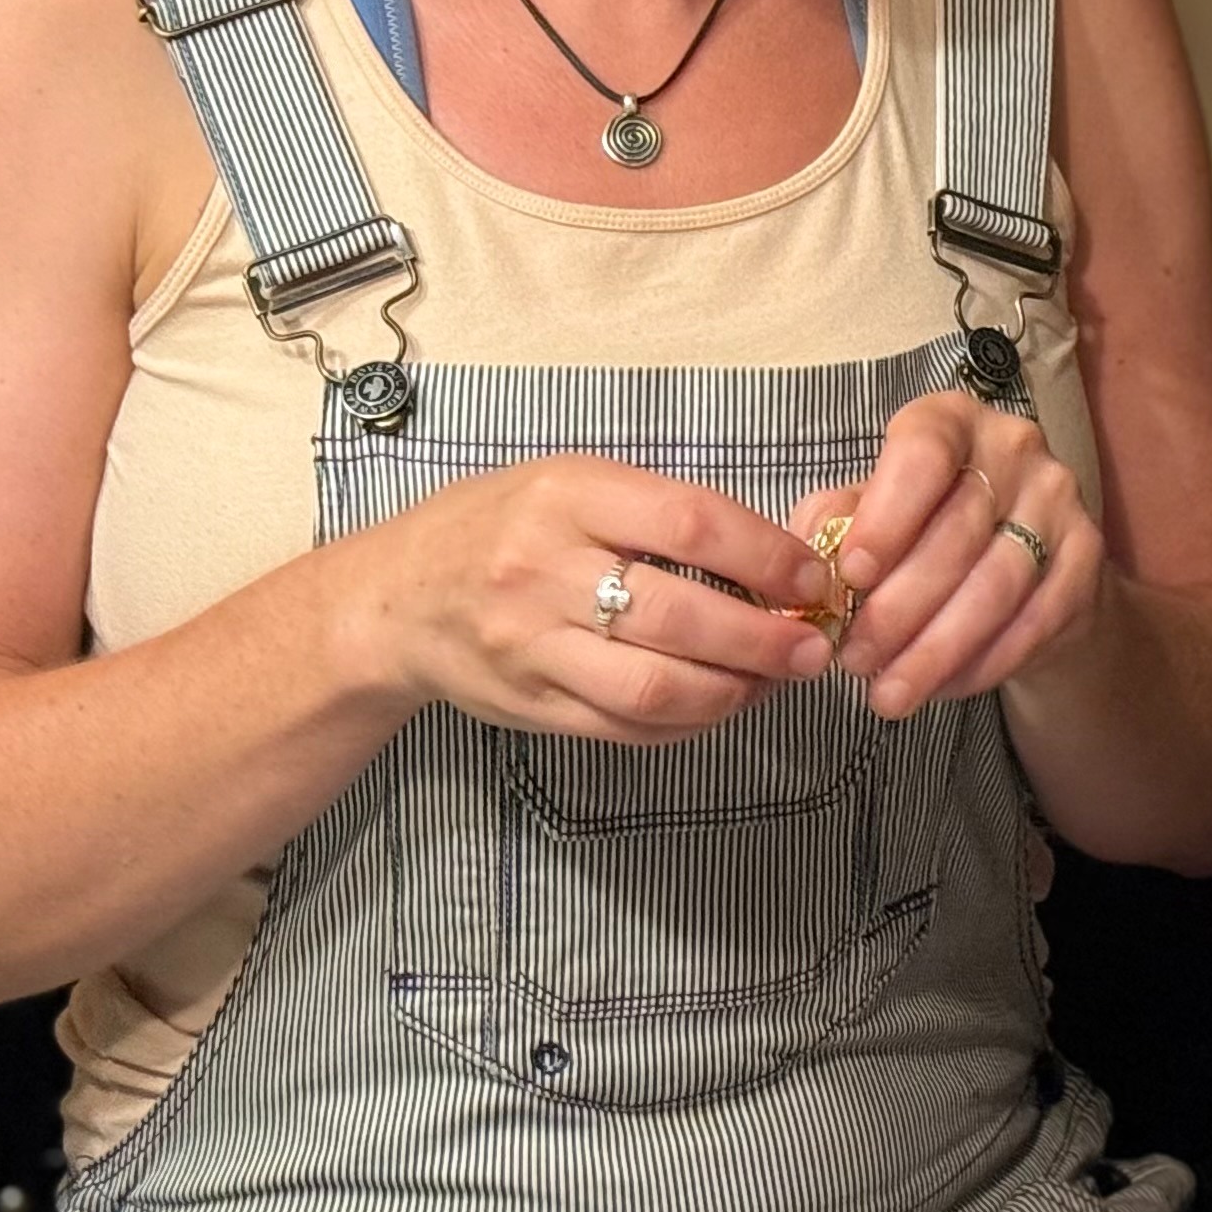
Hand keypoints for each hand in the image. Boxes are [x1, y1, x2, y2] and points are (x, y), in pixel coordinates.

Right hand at [338, 455, 836, 744]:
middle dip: (763, 639)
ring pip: (654, 687)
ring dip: (733, 692)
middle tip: (814, 647)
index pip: (689, 523)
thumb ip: (657, 512)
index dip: (765, 555)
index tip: (812, 576)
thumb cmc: (504, 525)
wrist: (398, 598)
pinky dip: (687, 724)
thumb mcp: (571, 483)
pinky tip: (720, 704)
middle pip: (678, 616)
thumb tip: (772, 555)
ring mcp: (533, 646)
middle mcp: (544, 570)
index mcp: (567, 495)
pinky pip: (625, 728)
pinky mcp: (532, 706)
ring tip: (774, 681)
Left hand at [797, 393, 1103, 720]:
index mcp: (950, 420)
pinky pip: (1034, 622)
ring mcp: (1059, 501)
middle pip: (957, 532)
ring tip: (887, 693)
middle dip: (898, 608)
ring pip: (995, 586)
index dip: (886, 517)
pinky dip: (981, 664)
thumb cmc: (924, 530)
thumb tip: (805, 568)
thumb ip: (834, 525)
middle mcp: (1014, 446)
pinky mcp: (1088, 558)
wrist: (1023, 565)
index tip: (851, 576)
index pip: (923, 453)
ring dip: (936, 649)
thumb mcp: (871, 512)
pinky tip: (941, 689)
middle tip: (853, 660)